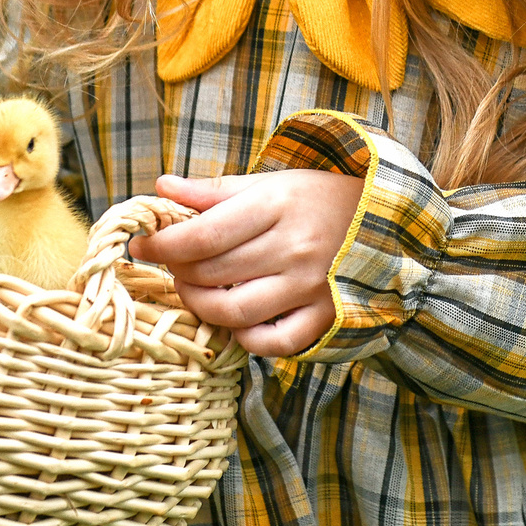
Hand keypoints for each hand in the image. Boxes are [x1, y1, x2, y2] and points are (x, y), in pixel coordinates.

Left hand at [127, 171, 363, 357]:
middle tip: (170, 264)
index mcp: (278, 206)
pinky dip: (245, 338)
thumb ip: (214, 191)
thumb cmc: (318, 198)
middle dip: (177, 272)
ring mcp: (311, 287)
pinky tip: (234, 320)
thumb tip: (162, 187)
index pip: (205, 234)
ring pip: (235, 312)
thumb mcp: (270, 183)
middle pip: (213, 273)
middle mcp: (294, 248)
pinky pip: (274, 342)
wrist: (384, 220)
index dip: (164, 244)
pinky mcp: (325, 317)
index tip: (141, 244)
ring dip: (200, 305)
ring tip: (193, 290)